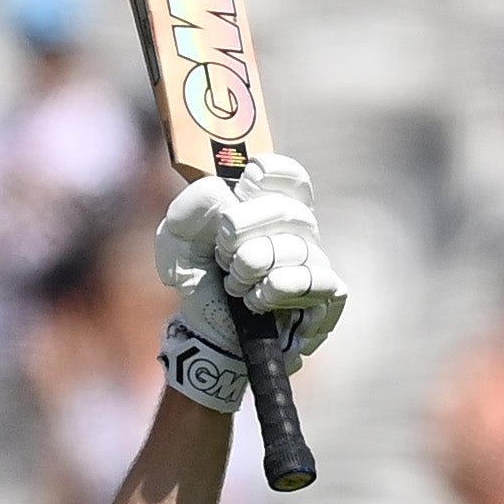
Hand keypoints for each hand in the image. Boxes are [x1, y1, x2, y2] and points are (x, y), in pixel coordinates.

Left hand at [156, 152, 347, 410]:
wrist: (206, 328)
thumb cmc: (199, 275)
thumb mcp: (178, 238)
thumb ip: (191, 207)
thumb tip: (221, 190)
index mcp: (269, 204)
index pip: (288, 175)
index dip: (269, 175)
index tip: (244, 186)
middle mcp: (298, 229)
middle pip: (287, 210)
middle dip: (244, 230)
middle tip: (222, 252)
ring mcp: (314, 260)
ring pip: (297, 248)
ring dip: (253, 266)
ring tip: (233, 284)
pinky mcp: (325, 295)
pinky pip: (317, 279)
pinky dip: (280, 287)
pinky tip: (257, 298)